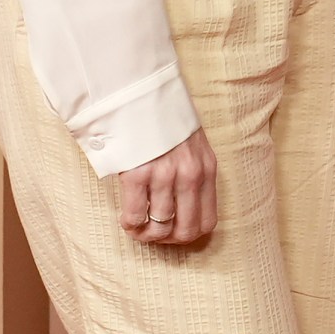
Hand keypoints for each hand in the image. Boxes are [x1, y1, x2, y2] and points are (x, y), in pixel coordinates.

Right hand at [117, 127, 217, 247]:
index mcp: (207, 169)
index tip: (173, 231)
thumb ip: (194, 173)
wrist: (140, 95)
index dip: (188, 234)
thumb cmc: (165, 122)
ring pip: (159, 228)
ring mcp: (164, 175)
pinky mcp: (137, 174)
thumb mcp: (193, 145)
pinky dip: (130, 224)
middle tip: (153, 231)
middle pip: (185, 231)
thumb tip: (186, 209)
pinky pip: (135, 217)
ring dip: (145, 233)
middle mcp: (190, 175)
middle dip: (167, 239)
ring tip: (137, 225)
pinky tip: (127, 217)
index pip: (207, 221)